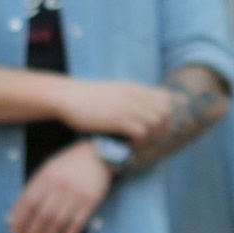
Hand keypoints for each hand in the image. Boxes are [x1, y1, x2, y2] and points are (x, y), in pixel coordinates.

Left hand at [9, 142, 112, 232]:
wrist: (97, 156)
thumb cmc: (67, 165)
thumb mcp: (47, 170)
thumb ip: (32, 189)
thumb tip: (16, 213)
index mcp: (46, 176)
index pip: (29, 202)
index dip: (20, 219)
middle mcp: (60, 186)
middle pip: (43, 215)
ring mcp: (76, 195)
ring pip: (58, 222)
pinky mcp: (90, 202)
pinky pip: (78, 224)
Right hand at [59, 77, 178, 149]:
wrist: (66, 96)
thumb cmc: (84, 98)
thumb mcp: (111, 91)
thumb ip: (126, 97)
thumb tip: (134, 107)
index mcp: (134, 88)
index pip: (166, 98)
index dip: (164, 113)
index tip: (153, 125)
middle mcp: (135, 96)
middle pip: (166, 112)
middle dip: (161, 128)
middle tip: (146, 137)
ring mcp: (128, 107)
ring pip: (157, 123)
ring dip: (150, 136)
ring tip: (136, 142)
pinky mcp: (118, 119)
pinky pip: (142, 132)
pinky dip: (138, 141)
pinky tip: (127, 144)